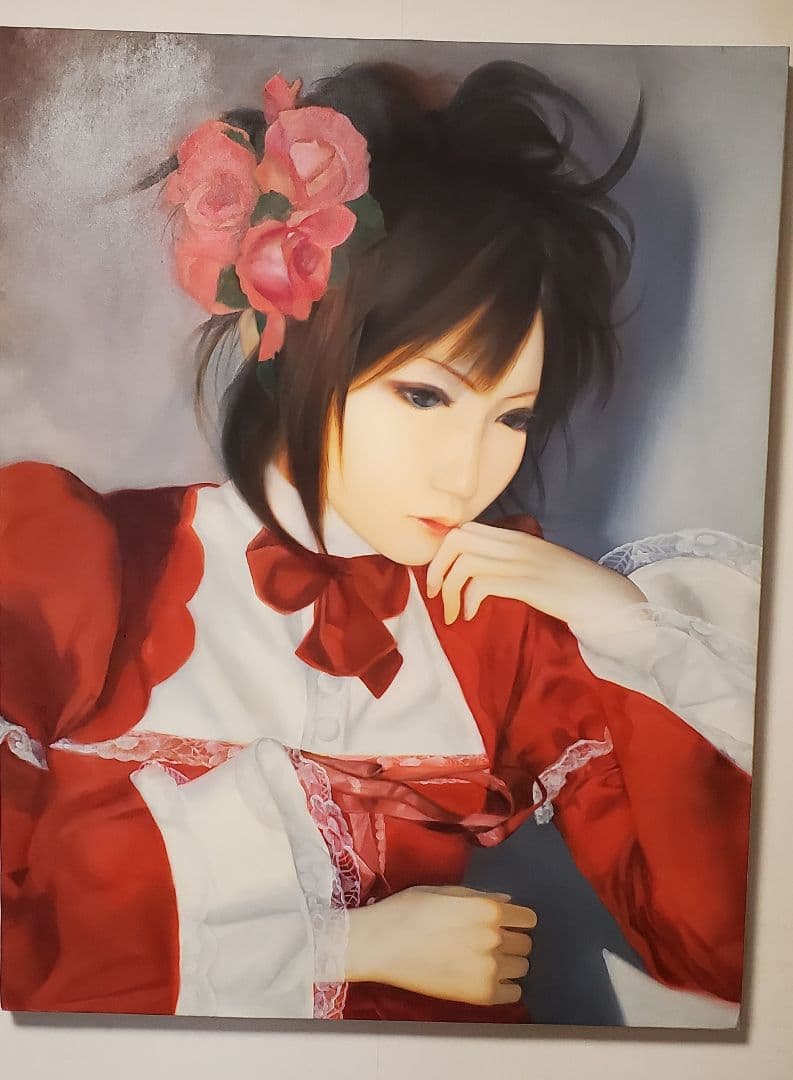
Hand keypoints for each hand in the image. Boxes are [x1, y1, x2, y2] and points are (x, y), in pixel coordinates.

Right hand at [344, 885, 535, 1005]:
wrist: (379, 944)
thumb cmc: (407, 911)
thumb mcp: (444, 892)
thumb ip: (481, 897)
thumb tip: (508, 901)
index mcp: (488, 909)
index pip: (527, 918)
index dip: (515, 919)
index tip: (502, 923)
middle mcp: (495, 938)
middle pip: (526, 943)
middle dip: (511, 940)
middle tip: (487, 942)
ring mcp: (489, 968)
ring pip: (522, 967)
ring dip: (508, 963)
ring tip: (482, 960)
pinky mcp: (481, 995)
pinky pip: (513, 993)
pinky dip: (504, 987)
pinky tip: (482, 978)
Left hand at [426, 521, 645, 627]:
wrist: (607, 599)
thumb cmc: (570, 588)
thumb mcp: (536, 564)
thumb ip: (508, 560)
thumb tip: (474, 571)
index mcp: (516, 536)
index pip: (464, 528)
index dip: (442, 552)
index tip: (440, 577)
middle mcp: (516, 543)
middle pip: (456, 539)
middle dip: (436, 568)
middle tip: (436, 595)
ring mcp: (523, 562)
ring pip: (464, 562)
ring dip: (449, 591)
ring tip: (454, 613)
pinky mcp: (529, 584)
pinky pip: (481, 584)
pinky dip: (467, 601)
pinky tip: (471, 615)